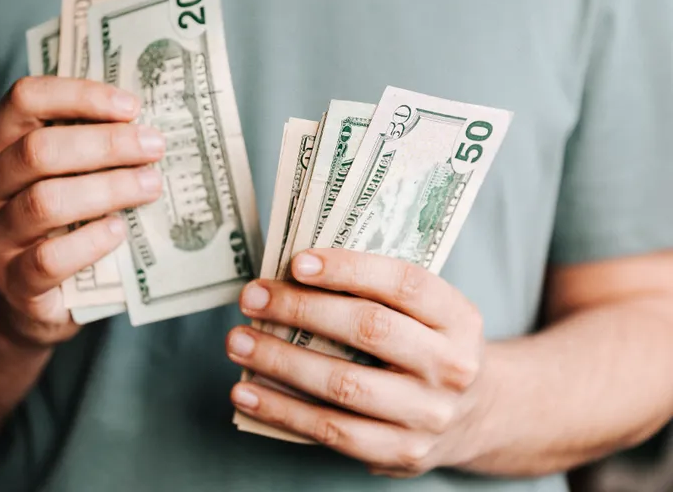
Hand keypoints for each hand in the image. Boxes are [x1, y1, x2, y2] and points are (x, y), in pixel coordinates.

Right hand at [0, 76, 164, 344]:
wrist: (28, 301)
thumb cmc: (59, 224)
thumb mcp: (65, 178)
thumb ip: (90, 147)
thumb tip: (149, 124)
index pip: (24, 100)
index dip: (79, 96)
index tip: (131, 107)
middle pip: (38, 151)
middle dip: (105, 144)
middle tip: (154, 148)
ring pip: (44, 202)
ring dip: (107, 189)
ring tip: (151, 186)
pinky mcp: (13, 283)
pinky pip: (48, 259)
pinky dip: (90, 242)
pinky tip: (119, 231)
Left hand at [227, 249, 489, 476]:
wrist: (477, 415)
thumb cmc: (428, 346)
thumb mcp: (427, 313)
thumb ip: (377, 292)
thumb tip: (292, 275)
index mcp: (459, 318)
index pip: (404, 283)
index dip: (348, 269)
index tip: (296, 263)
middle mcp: (451, 366)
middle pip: (369, 330)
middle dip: (301, 310)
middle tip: (252, 297)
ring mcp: (428, 415)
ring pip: (343, 384)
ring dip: (280, 361)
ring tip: (238, 342)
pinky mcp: (401, 452)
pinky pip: (331, 431)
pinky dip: (282, 410)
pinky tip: (247, 392)